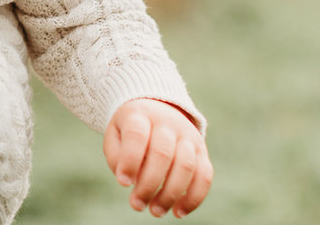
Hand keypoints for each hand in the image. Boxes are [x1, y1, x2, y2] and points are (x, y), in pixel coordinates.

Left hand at [103, 98, 212, 217]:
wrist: (157, 108)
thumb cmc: (130, 130)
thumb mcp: (115, 135)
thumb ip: (116, 157)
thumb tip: (128, 181)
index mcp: (141, 115)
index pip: (137, 135)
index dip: (130, 160)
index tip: (123, 183)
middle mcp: (167, 122)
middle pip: (162, 153)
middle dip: (149, 184)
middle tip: (137, 205)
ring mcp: (187, 135)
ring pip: (186, 165)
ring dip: (171, 194)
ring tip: (156, 211)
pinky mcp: (201, 150)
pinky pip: (205, 175)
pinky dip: (194, 197)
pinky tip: (179, 212)